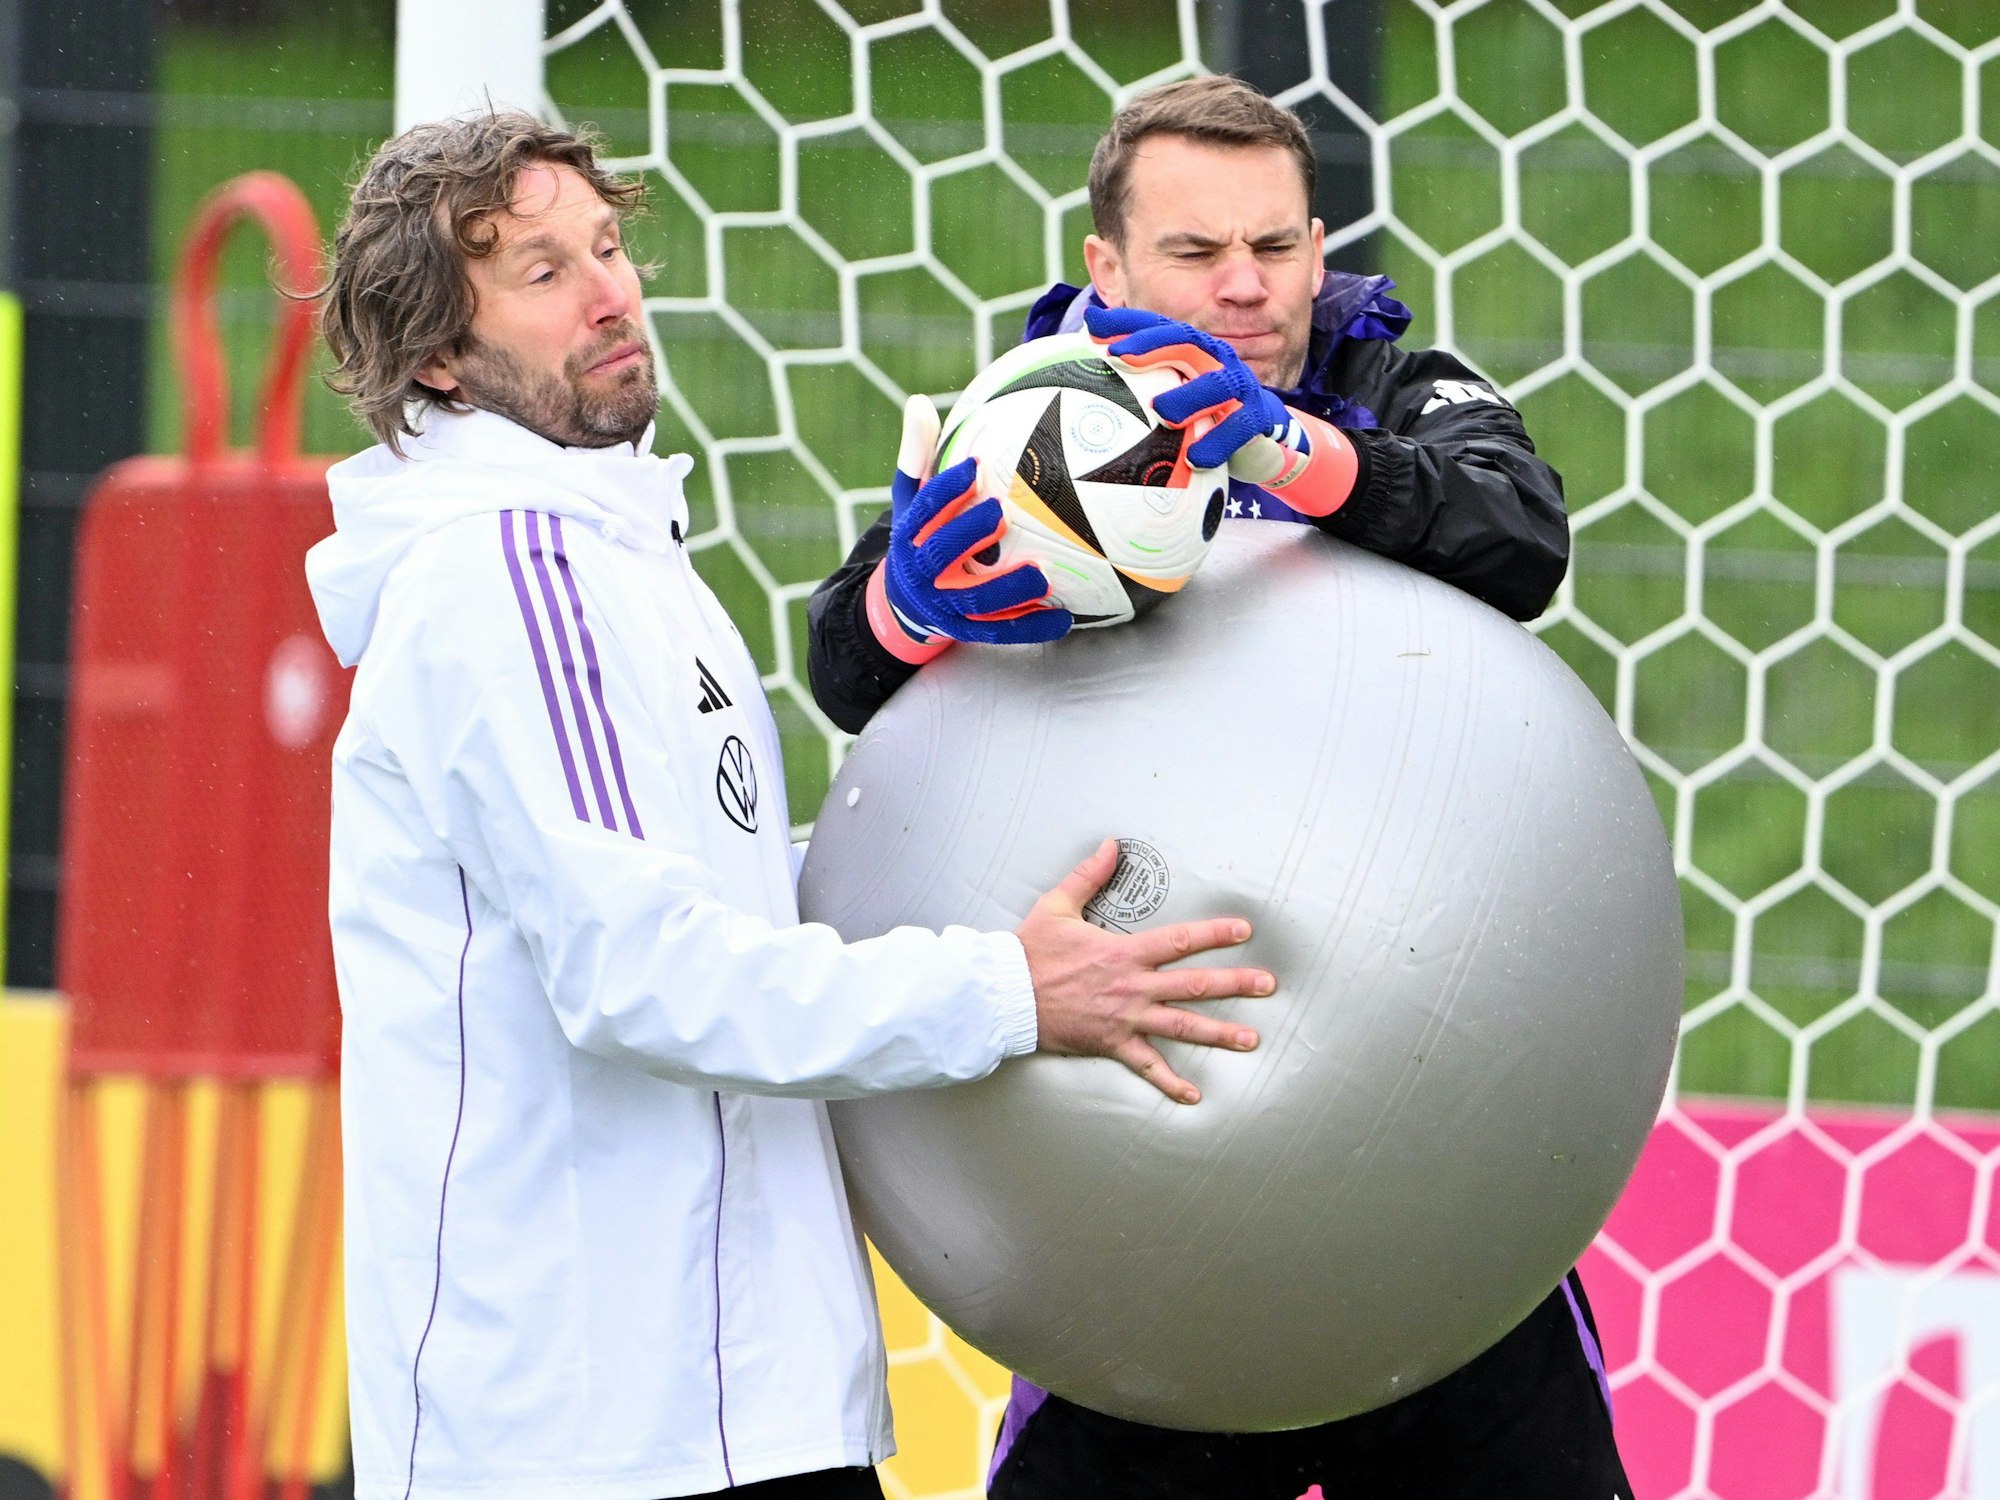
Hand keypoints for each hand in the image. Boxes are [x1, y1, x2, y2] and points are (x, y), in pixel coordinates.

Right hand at [865, 395, 1073, 658]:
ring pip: (974, 600)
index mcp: (909, 535)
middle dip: (968, 533)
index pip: (922, 510)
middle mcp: (922, 572)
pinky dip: (1031, 628)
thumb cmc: (921, 538)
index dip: (945, 490)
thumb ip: (918, 456)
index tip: (973, 467)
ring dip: (1007, 588)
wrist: (905, 606)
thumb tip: (918, 401)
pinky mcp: (966, 630)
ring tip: (1040, 576)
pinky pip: (1000, 632)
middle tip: (1001, 514)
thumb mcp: (911, 501)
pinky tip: (1063, 619)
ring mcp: (944, 605)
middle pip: (941, 554)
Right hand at [1017, 839, 1271, 1104]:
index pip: (1179, 940)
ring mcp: (1125, 1018)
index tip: (1242, 931)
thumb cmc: (1030, 951)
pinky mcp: (1111, 1043)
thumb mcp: (1058, 905)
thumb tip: (1110, 845)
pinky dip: (1170, 1083)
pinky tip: (1194, 1096)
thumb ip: (1089, 875)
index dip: (1214, 934)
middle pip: (1194, 986)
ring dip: (1219, 1034)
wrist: (1005, 995)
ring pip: (1181, 1026)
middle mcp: (1132, 986)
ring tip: (1251, 1039)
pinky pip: (1146, 1067)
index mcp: (1124, 952)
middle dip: (1235, 985)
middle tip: (1267, 985)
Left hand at [1085, 305, 1357, 515]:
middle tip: (1119, 355)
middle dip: (1152, 345)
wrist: (1259, 436)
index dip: (1128, 322)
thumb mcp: (1169, 394)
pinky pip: (1240, 428)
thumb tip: (1083, 370)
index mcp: (1191, 350)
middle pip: (1185, 342)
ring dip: (1189, 395)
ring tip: (1161, 411)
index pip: (1158, 328)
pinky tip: (1195, 458)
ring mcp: (1238, 386)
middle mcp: (1214, 359)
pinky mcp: (1257, 417)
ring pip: (1216, 384)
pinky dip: (1219, 442)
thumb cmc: (1202, 413)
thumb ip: (1134, 384)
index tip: (1092, 326)